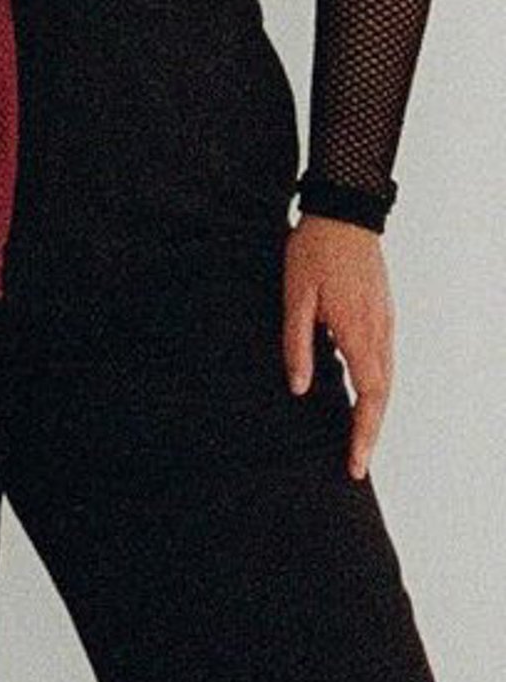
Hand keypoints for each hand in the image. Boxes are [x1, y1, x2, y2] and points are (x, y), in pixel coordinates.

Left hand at [283, 212, 394, 477]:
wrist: (344, 214)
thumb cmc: (313, 253)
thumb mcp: (294, 298)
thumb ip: (297, 345)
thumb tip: (301, 389)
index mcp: (358, 331)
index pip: (369, 397)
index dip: (363, 433)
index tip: (354, 463)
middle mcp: (379, 332)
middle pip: (382, 395)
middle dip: (370, 434)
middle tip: (355, 467)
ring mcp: (385, 323)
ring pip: (386, 380)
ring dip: (374, 414)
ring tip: (358, 443)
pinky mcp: (382, 315)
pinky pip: (383, 362)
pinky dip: (377, 390)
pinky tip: (363, 402)